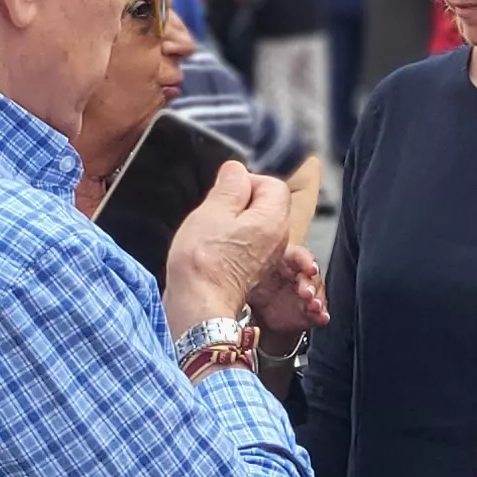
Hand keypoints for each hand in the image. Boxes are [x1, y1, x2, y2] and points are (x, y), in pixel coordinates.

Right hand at [163, 162, 289, 332]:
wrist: (198, 306)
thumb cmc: (203, 261)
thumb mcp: (212, 211)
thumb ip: (229, 186)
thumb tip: (237, 170)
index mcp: (273, 221)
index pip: (273, 185)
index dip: (248, 181)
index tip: (225, 191)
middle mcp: (278, 240)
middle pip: (266, 205)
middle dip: (239, 202)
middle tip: (215, 211)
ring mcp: (267, 258)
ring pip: (255, 226)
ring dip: (233, 223)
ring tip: (211, 231)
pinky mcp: (254, 271)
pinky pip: (248, 245)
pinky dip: (233, 241)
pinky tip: (213, 248)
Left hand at [247, 245, 326, 337]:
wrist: (240, 316)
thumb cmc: (240, 287)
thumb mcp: (240, 270)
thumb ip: (245, 259)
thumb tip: (242, 246)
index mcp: (279, 261)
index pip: (298, 256)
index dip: (306, 261)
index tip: (310, 269)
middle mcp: (292, 276)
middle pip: (309, 276)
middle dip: (311, 284)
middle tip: (306, 294)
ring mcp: (299, 295)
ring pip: (315, 293)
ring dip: (317, 300)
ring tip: (314, 307)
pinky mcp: (303, 312)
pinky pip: (316, 312)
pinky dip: (320, 315)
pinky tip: (320, 317)